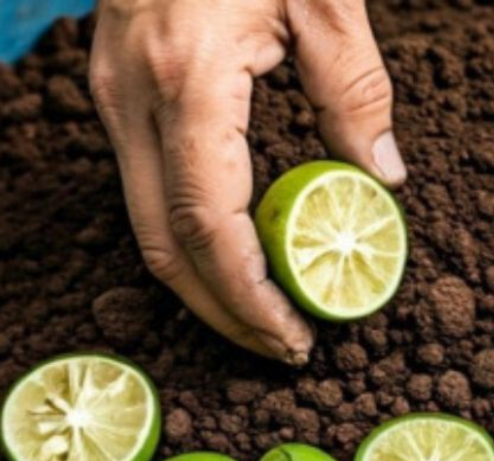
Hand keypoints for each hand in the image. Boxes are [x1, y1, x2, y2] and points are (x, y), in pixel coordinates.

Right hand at [90, 0, 404, 362]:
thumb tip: (383, 183)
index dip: (248, 296)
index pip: (209, 223)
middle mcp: (131, 96)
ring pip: (144, 225)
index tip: (295, 338)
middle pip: (162, 246)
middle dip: (222, 313)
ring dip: (203, 285)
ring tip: (268, 318)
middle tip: (285, 351)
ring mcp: (110, 95)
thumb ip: (356, 92)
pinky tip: (239, 257)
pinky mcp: (114, 92)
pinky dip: (190, 240)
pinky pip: (145, 189)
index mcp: (187, 76)